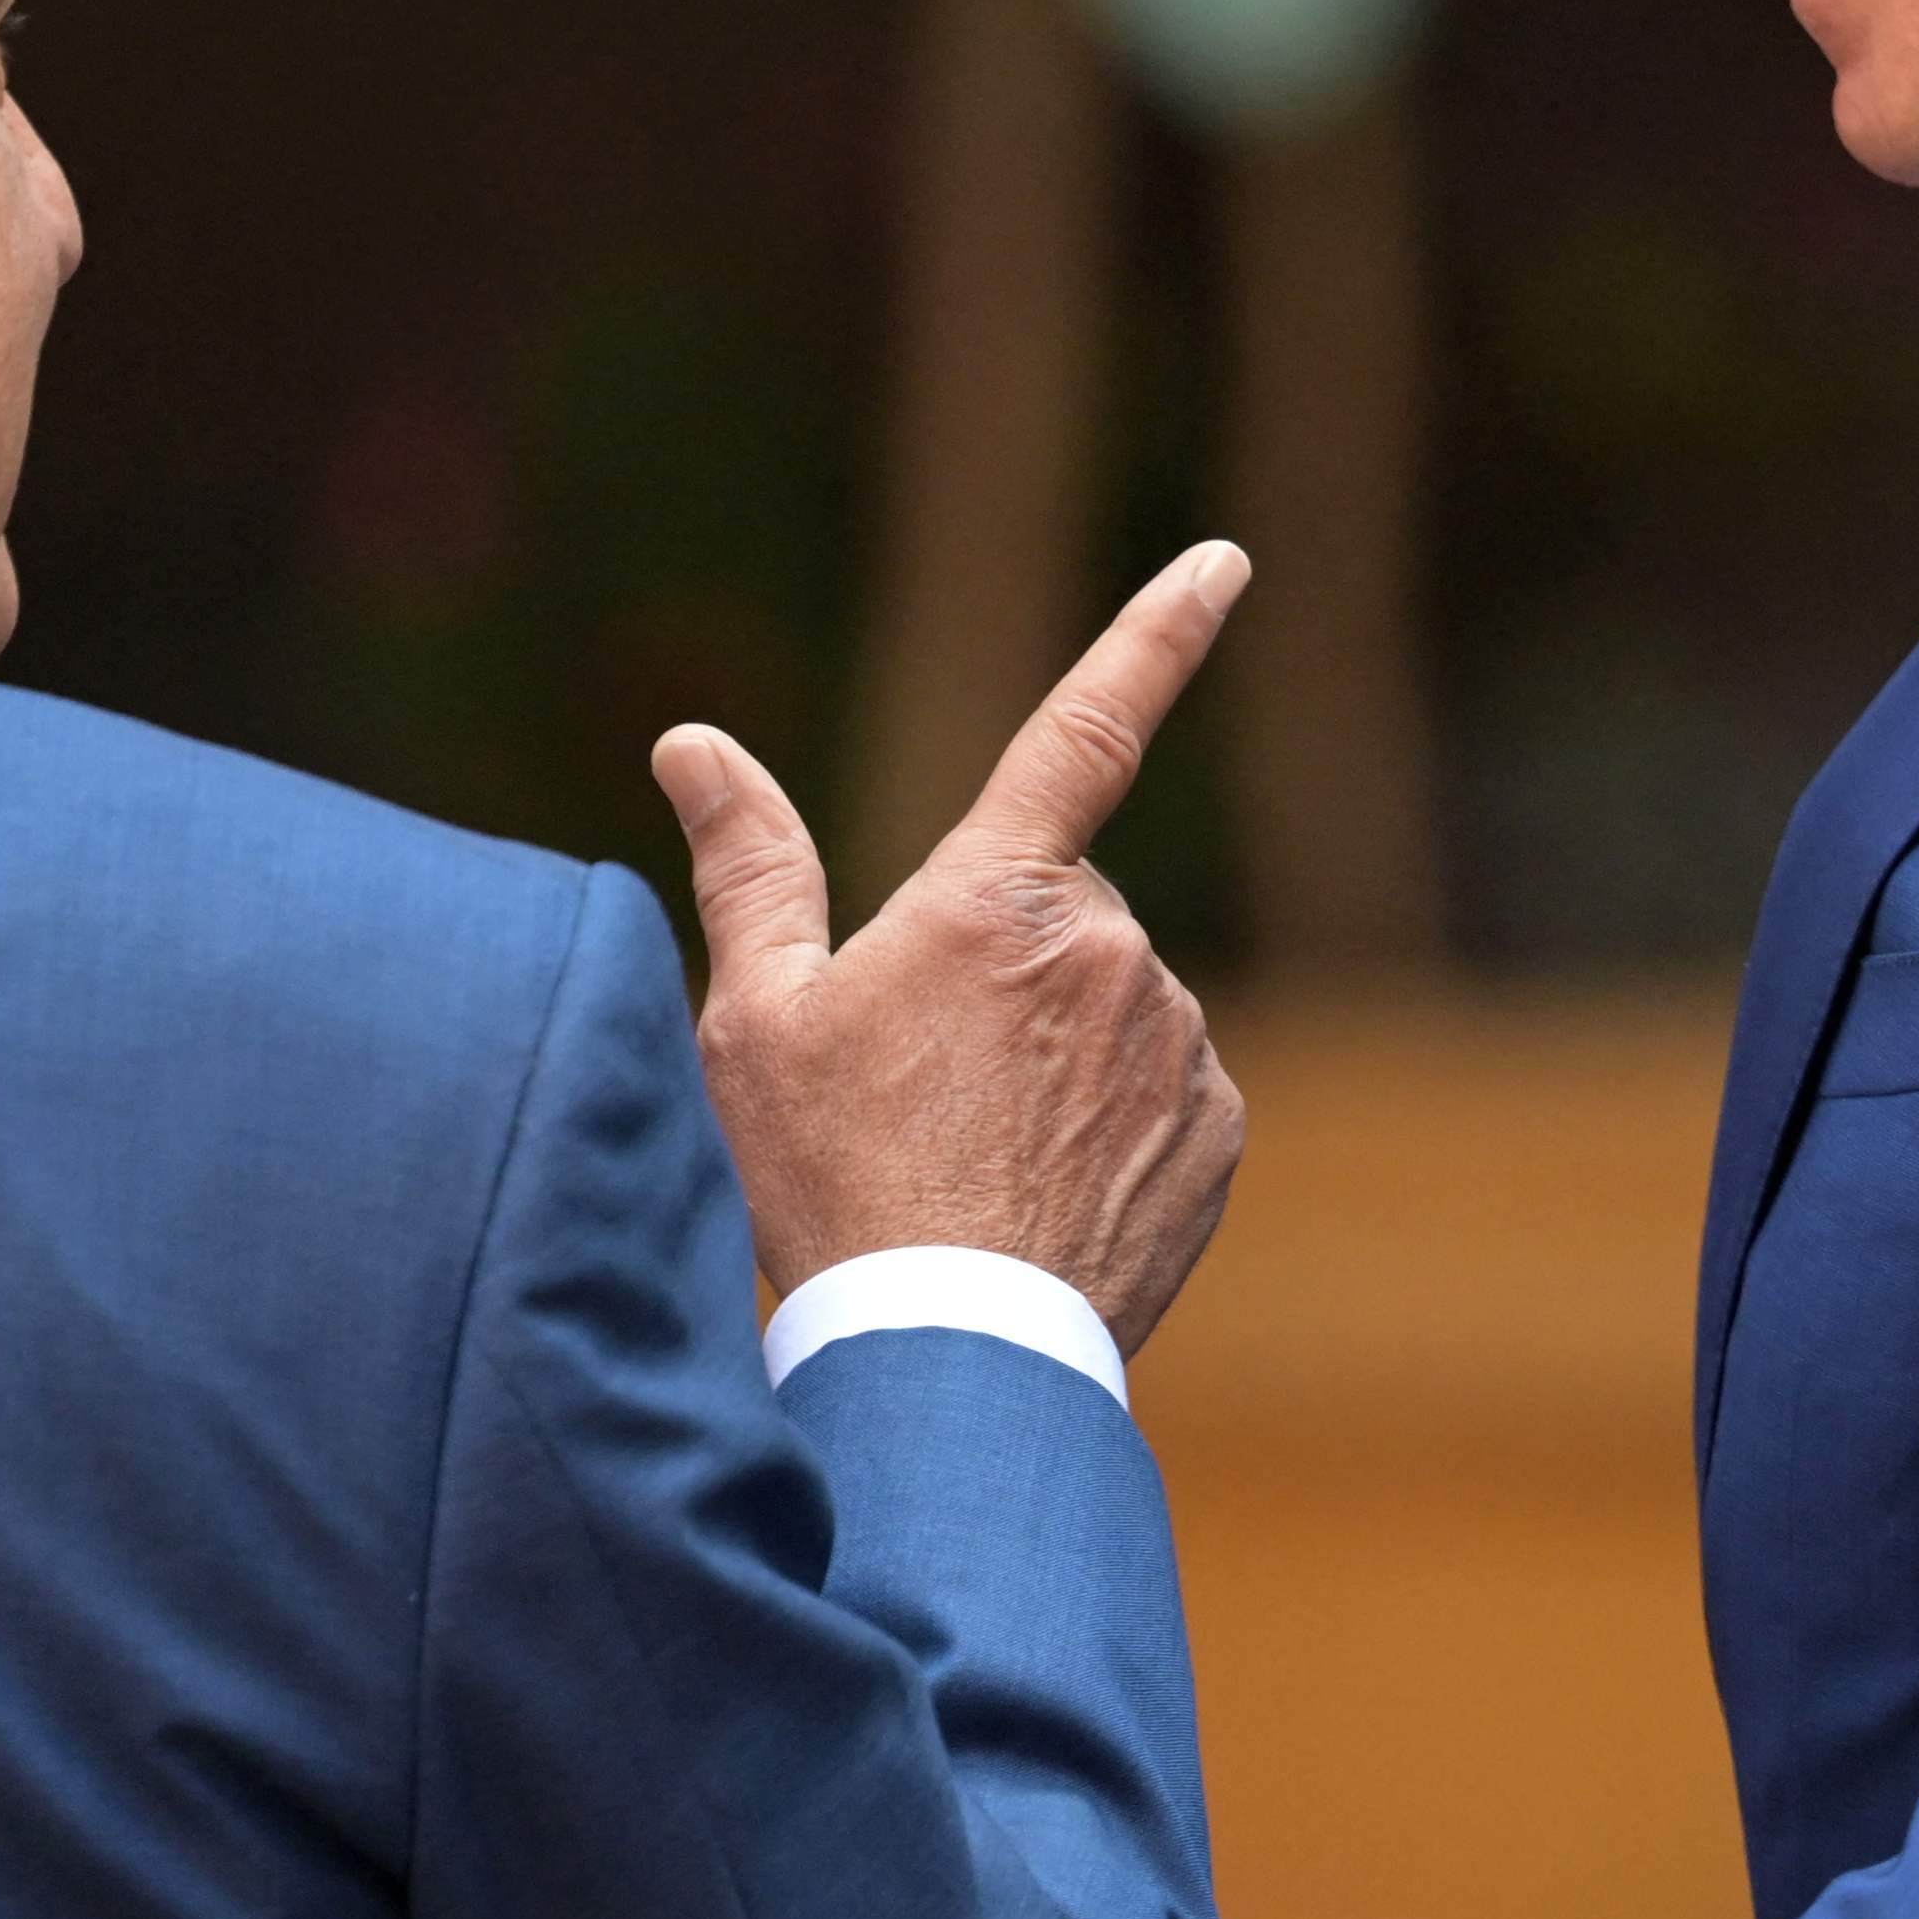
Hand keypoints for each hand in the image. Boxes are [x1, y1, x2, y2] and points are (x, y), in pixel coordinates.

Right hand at [657, 548, 1251, 1349]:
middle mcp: (1110, 948)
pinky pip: (1156, 1091)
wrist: (950, 1357)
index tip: (1225, 560)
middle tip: (916, 1086)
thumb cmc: (830, 1184)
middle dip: (997, 970)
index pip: (1087, 725)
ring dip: (1051, 1056)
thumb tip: (693, 744)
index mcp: (997, 895)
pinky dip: (1103, 1126)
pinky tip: (1033, 1198)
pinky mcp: (1215, 1128)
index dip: (1160, 631)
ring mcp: (1176, 1040)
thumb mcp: (756, 1021)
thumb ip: (748, 867)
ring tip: (968, 1159)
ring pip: (1107, 1008)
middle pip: (1052, 915)